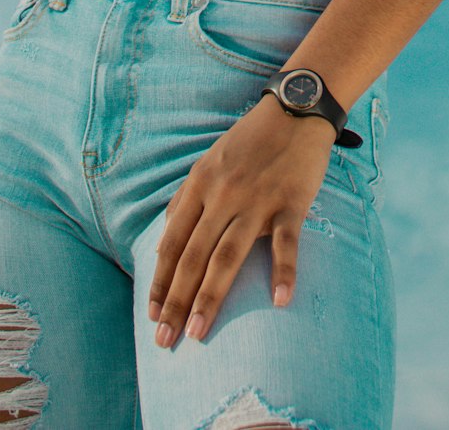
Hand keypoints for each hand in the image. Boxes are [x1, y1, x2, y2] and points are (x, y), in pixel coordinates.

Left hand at [149, 92, 335, 346]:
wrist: (295, 108)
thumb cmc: (251, 138)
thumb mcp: (209, 160)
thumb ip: (185, 198)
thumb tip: (162, 237)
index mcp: (201, 185)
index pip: (174, 242)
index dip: (161, 281)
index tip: (152, 316)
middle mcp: (224, 195)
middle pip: (195, 255)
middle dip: (177, 301)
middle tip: (166, 341)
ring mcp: (258, 199)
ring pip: (228, 254)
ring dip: (211, 296)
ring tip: (197, 332)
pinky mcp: (291, 201)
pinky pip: (285, 241)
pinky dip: (283, 271)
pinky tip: (279, 301)